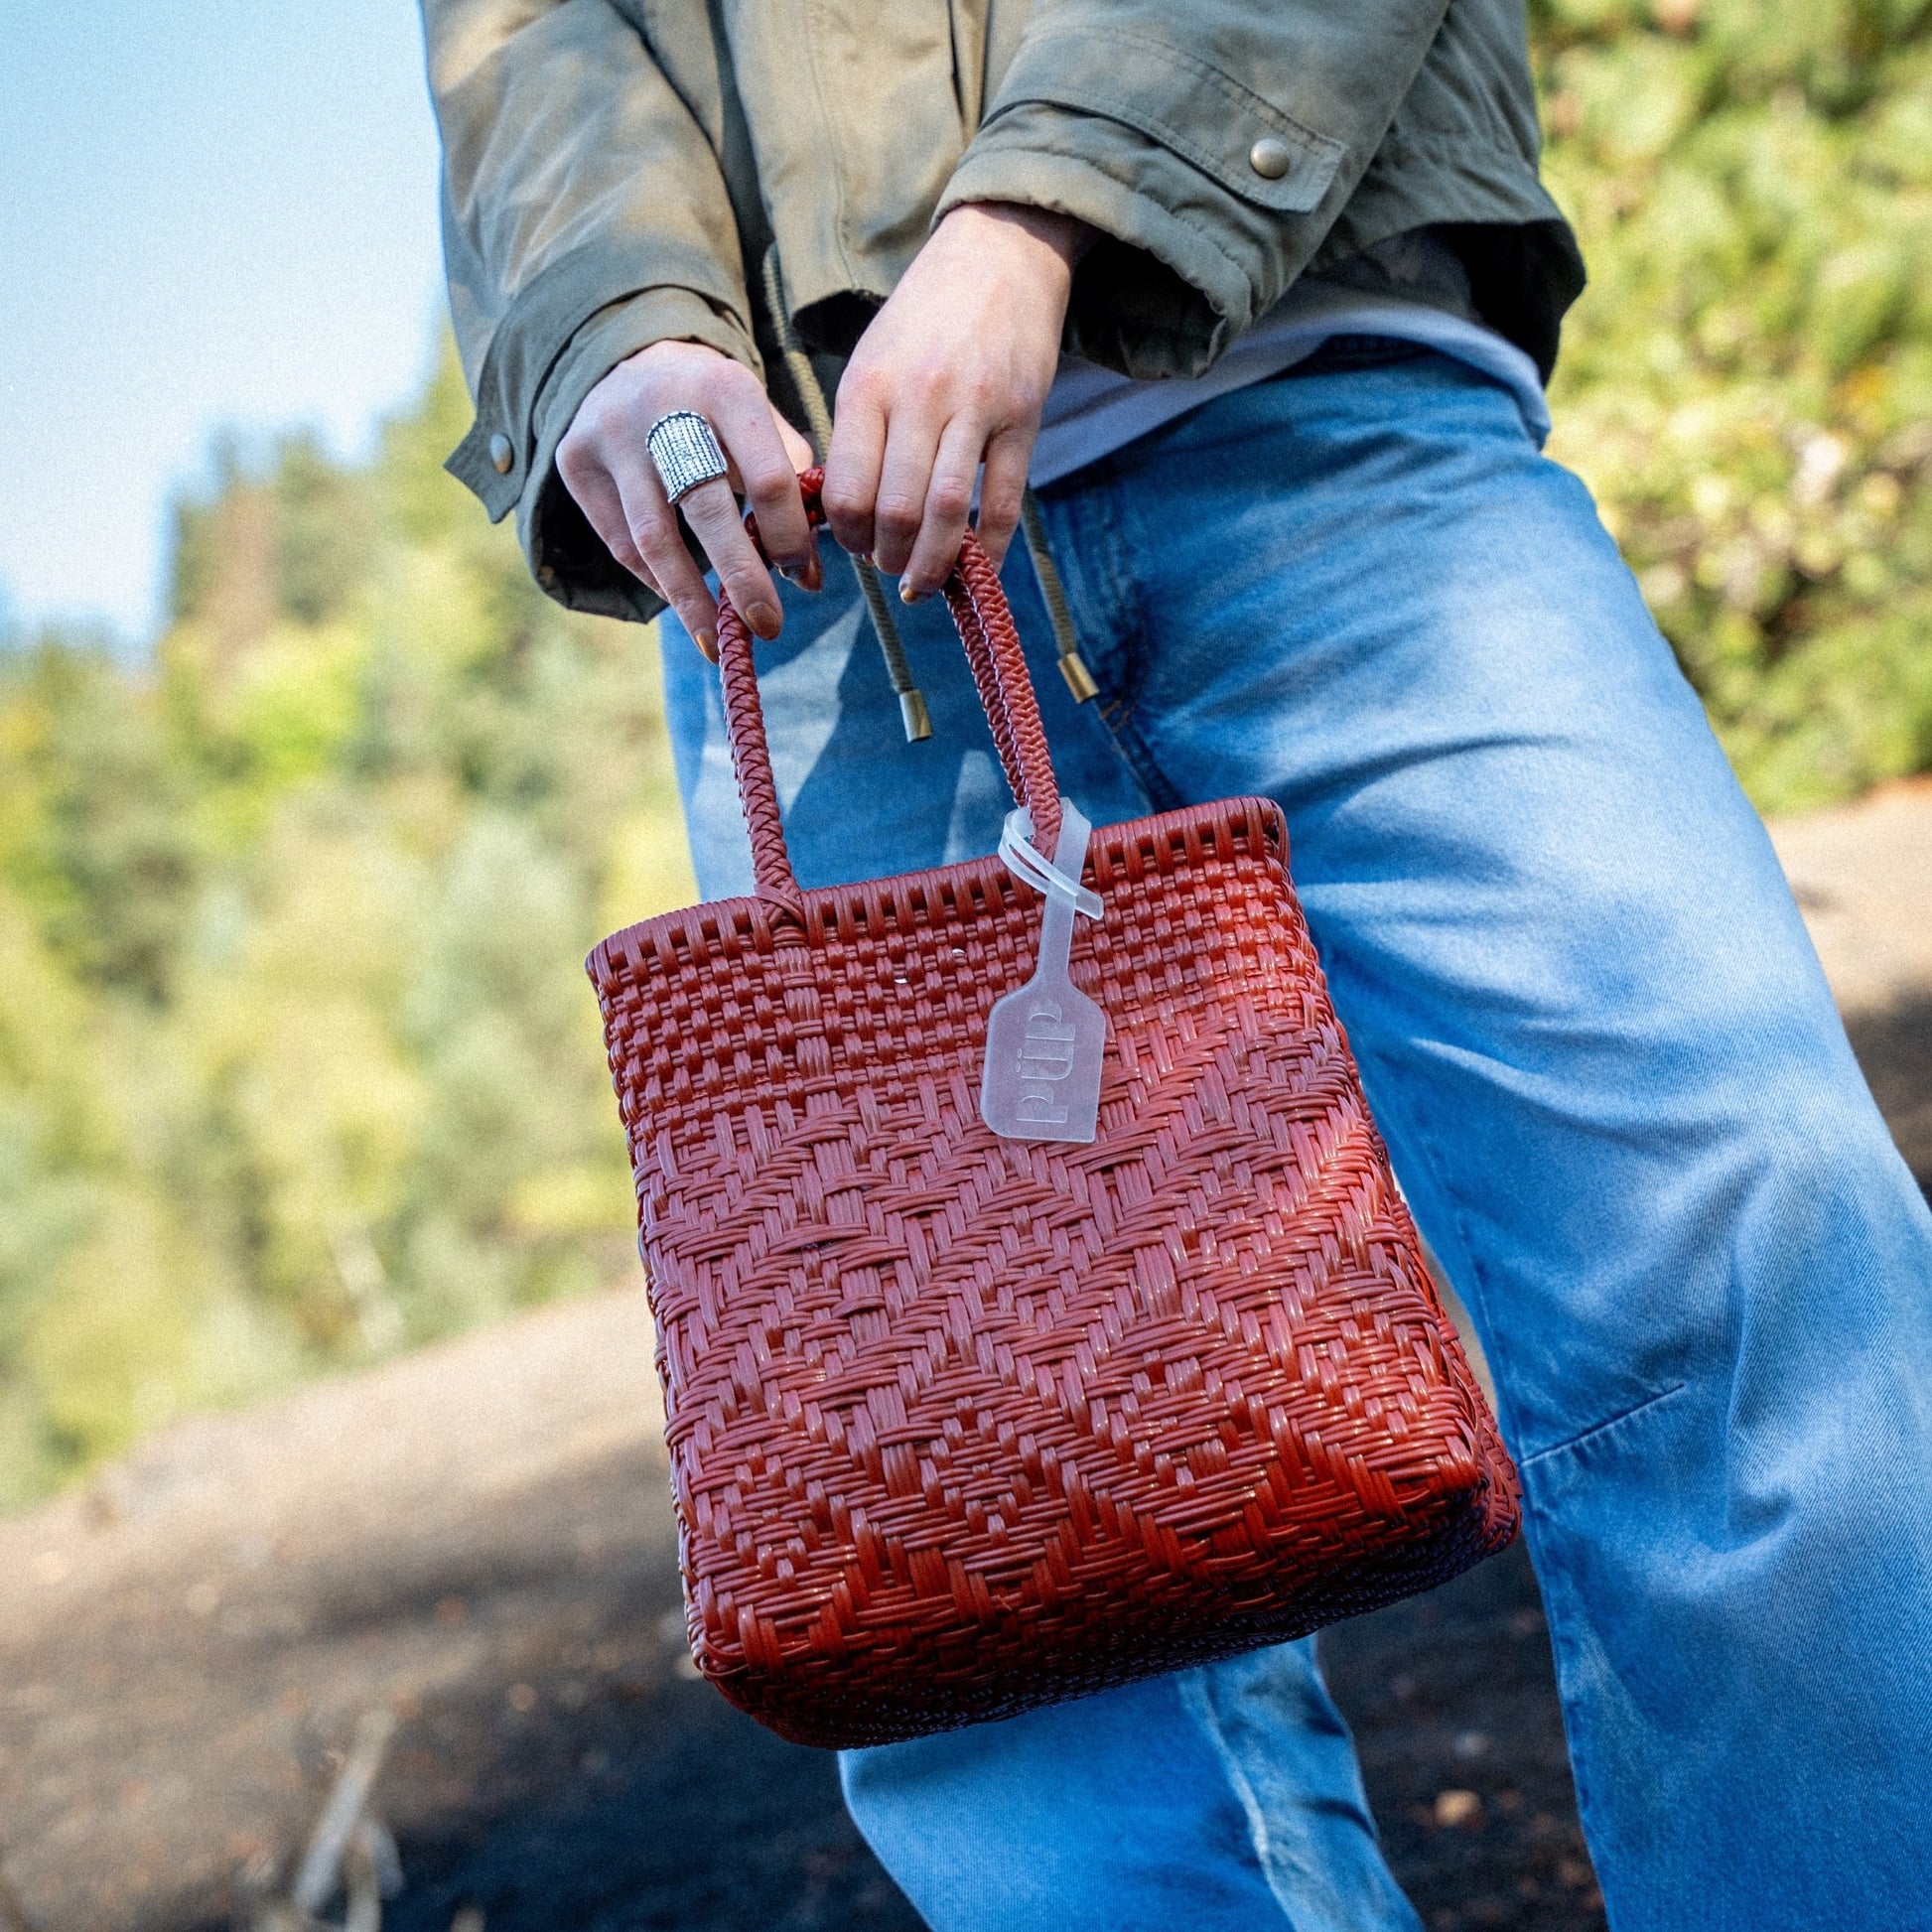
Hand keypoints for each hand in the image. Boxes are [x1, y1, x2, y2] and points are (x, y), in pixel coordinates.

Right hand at [556, 339, 817, 657]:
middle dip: (741, 577)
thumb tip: (807, 573)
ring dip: (689, 598)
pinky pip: (620, 541)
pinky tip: (682, 602)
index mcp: (726, 389)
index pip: (766, 476)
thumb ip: (790, 485)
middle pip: (706, 509)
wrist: (630, 360)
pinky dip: (655, 580)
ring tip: (716, 642)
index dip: (788, 535)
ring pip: (653, 536)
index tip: (804, 577)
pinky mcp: (575, 460)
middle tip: (769, 627)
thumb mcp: (758, 422)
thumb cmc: (714, 409)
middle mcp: (663, 406)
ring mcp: (611, 434)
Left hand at [822, 202, 1088, 599]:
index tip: (855, 545)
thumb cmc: (925, 317)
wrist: (999, 253)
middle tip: (890, 566)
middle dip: (888, 557)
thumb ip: (858, 430)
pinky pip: (1004, 503)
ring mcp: (975, 408)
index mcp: (869, 386)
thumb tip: (846, 511)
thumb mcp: (872, 360)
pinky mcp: (1023, 417)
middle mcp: (919, 397)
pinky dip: (989, 548)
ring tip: (922, 581)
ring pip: (947, 512)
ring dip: (932, 564)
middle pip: (896, 510)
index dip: (847, 535)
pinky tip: (976, 570)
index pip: (847, 489)